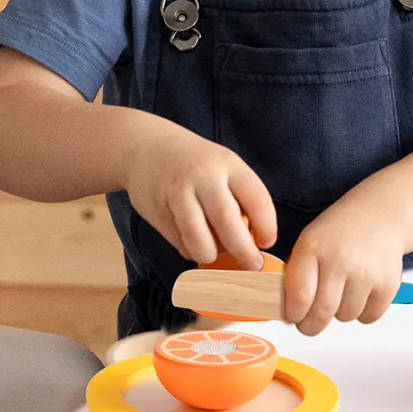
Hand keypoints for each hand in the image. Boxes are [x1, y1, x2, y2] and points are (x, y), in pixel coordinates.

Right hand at [123, 123, 275, 267]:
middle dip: (243, 250)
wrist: (146, 147)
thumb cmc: (196, 164)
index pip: (257, 199)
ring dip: (210, 254)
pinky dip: (191, 249)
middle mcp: (203, 177)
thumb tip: (254, 242)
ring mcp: (178, 193)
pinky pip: (179, 241)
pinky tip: (193, 241)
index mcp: (229, 164)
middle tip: (252, 265)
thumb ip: (240, 198)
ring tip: (214, 255)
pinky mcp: (157, 211)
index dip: (267, 227)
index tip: (267, 243)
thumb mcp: (224, 167)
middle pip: (227, 220)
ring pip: (198, 237)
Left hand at [284, 198, 404, 334]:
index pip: (299, 296)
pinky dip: (363, 312)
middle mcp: (340, 260)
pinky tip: (361, 292)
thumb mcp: (310, 242)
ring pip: (345, 317)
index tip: (294, 318)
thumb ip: (297, 274)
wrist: (381, 215)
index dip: (294, 315)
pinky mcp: (388, 284)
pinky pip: (368, 317)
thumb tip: (289, 313)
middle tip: (310, 325)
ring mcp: (366, 273)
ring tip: (342, 293)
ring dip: (340, 313)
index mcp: (313, 248)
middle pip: (322, 313)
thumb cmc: (340, 233)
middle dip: (312, 326)